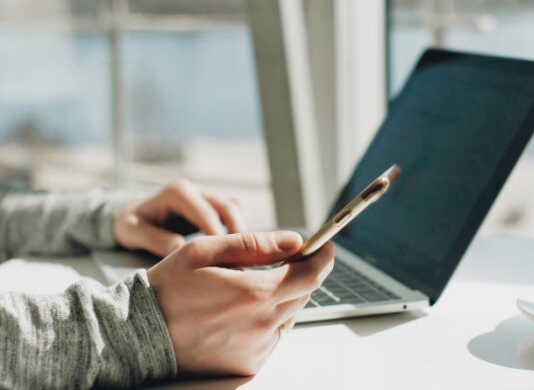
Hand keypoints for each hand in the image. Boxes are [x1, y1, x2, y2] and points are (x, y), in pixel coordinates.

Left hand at [114, 179, 246, 256]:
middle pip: (229, 207)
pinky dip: (239, 227)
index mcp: (178, 192)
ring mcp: (206, 194)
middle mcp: (196, 189)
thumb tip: (183, 250)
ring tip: (240, 257)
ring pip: (236, 208)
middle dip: (237, 234)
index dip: (219, 238)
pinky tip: (234, 249)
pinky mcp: (213, 203)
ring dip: (242, 230)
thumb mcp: (133, 232)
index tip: (225, 262)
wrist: (132, 214)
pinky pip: (235, 211)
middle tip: (240, 261)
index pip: (208, 215)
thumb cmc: (132, 224)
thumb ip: (157, 240)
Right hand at [147, 231, 334, 375]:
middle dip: (297, 274)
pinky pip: (273, 336)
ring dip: (280, 297)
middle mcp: (261, 325)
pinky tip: (238, 312)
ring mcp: (256, 348)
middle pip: (302, 293)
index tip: (324, 245)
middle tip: (278, 262)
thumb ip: (255, 244)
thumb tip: (295, 240)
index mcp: (254, 293)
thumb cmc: (169, 287)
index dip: (322, 257)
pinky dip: (266, 320)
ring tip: (246, 289)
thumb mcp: (206, 251)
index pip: (310, 274)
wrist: (138, 335)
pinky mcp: (248, 364)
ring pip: (289, 314)